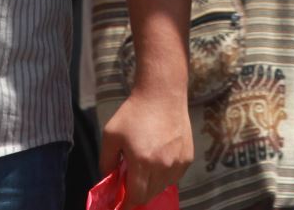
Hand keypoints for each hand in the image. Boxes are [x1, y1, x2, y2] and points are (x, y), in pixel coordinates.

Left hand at [100, 87, 191, 206]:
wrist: (162, 94)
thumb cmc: (134, 113)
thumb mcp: (111, 135)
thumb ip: (106, 162)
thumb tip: (109, 180)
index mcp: (142, 162)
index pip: (136, 197)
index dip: (127, 203)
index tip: (121, 203)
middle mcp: (163, 166)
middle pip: (150, 195)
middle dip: (138, 193)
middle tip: (130, 181)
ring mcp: (177, 163)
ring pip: (163, 187)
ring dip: (152, 184)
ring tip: (145, 167)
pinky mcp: (187, 158)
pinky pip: (174, 177)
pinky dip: (165, 175)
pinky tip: (158, 159)